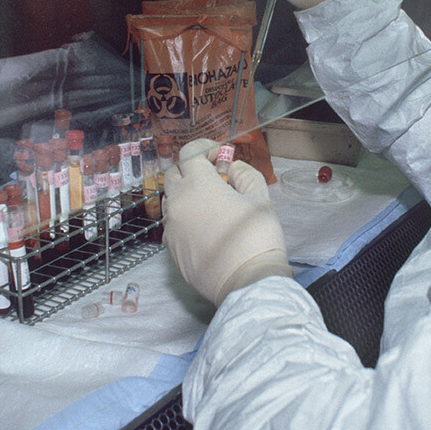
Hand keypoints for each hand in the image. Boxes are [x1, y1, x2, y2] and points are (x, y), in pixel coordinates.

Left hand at [163, 139, 291, 304]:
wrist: (246, 281)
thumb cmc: (256, 237)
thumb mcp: (260, 198)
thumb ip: (244, 174)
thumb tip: (232, 169)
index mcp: (198, 184)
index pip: (189, 152)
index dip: (205, 148)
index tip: (219, 155)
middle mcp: (178, 201)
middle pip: (174, 173)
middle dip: (191, 169)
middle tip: (214, 177)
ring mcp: (171, 226)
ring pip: (171, 199)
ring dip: (186, 194)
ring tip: (210, 205)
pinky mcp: (171, 247)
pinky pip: (172, 223)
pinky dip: (184, 218)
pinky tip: (204, 228)